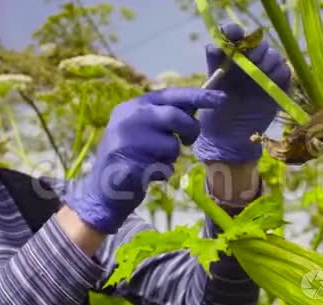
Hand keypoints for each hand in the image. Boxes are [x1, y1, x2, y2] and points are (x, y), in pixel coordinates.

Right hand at [63, 88, 226, 233]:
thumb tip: (197, 105)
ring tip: (154, 162)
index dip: (197, 96)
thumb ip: (165, 117)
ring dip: (171, 157)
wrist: (102, 192)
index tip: (221, 98)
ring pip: (171, 145)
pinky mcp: (129, 164)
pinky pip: (164, 167)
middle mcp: (128, 118)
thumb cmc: (130, 158)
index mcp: (133, 107)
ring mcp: (126, 140)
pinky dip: (163, 173)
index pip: (170, 94)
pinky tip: (147, 175)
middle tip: (189, 141)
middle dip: (190, 130)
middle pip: (174, 116)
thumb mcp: (143, 130)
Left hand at [192, 23, 291, 162]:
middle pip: (257, 43)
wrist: (228, 138)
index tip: (234, 35)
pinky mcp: (278, 86)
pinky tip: (271, 82)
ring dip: (268, 60)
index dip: (234, 31)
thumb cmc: (214, 113)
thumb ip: (213, 66)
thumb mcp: (208, 87)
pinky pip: (285, 71)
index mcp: (229, 58)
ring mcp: (264, 73)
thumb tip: (215, 45)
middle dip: (254, 48)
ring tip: (260, 73)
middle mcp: (247, 62)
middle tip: (250, 59)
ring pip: (273, 55)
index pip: (233, 34)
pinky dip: (280, 73)